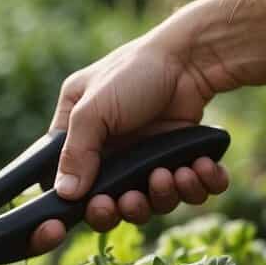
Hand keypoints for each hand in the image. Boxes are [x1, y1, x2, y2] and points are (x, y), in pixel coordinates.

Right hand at [28, 27, 229, 254]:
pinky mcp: (181, 158)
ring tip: (171, 174)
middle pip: (114, 203)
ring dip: (163, 196)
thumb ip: (75, 153)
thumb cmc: (134, 73)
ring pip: (154, 202)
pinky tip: (200, 167)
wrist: (192, 57)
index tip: (98, 205)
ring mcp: (147, 158)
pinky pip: (191, 190)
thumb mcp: (93, 109)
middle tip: (133, 199)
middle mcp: (112, 152)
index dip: (82, 204)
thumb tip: (65, 194)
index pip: (71, 183)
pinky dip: (199, 186)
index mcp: (80, 136)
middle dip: (127, 207)